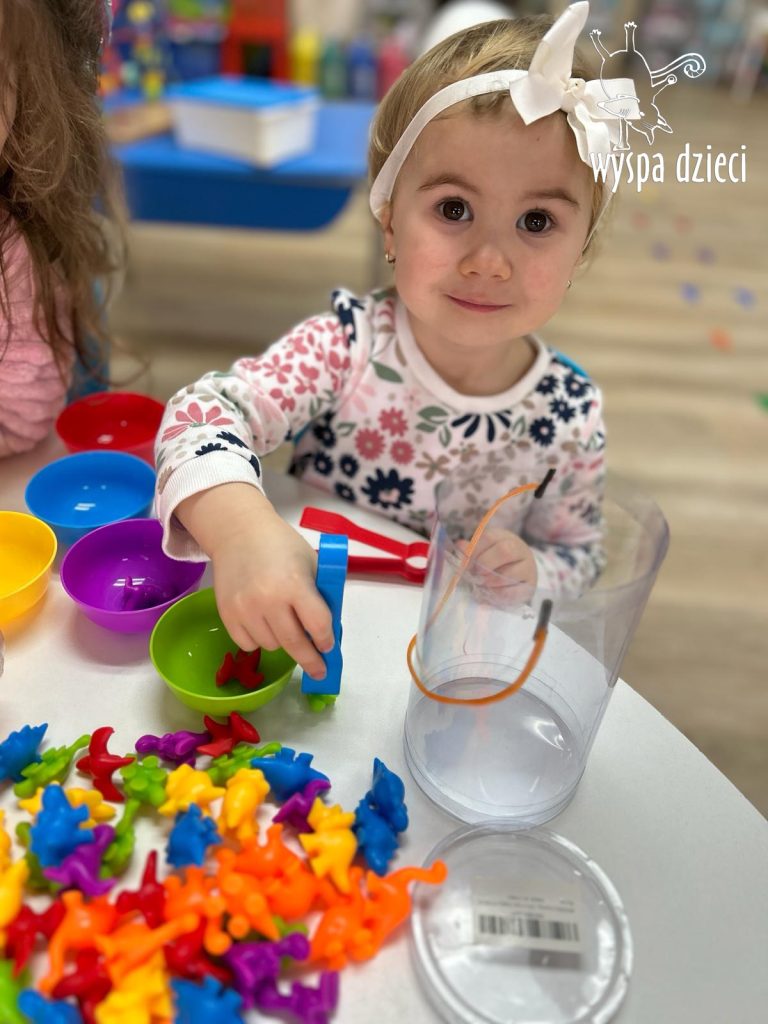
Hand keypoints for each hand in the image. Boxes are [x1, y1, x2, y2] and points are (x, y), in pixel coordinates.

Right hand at [176, 485, 333, 679]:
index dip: (326, 640)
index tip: (329, 647)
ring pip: (272, 646)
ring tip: (283, 621)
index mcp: (295, 584)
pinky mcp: (227, 615)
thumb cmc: (281, 546)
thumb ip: (320, 596)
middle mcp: (268, 600)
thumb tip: (327, 632)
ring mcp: (245, 609)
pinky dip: (259, 640)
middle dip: (311, 661)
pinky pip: (248, 644)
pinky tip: (264, 623)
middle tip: (319, 671)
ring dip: (283, 642)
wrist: (239, 533)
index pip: (317, 625)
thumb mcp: (311, 563)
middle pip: (295, 644)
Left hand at [456, 528, 537, 605]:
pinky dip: (497, 593)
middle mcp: (519, 550)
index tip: (464, 563)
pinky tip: (490, 593)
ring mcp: (527, 568)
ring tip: (482, 584)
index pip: (489, 537)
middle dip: (485, 564)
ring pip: (510, 572)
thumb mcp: (483, 552)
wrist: (517, 578)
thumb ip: (471, 550)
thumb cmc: (494, 563)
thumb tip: (460, 545)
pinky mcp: (529, 586)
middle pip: (504, 551)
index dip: (474, 551)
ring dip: (490, 580)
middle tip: (476, 573)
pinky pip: (513, 591)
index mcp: (504, 537)